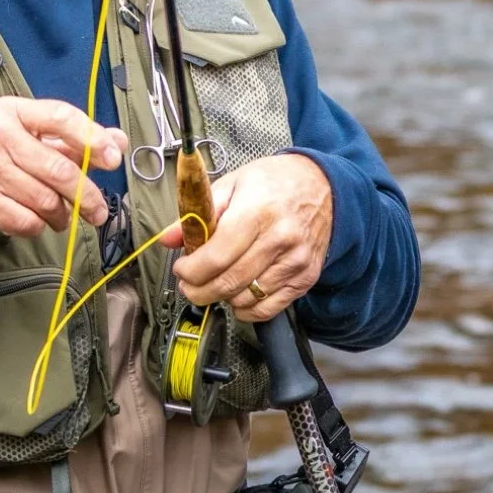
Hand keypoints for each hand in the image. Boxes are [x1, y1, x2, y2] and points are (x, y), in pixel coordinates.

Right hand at [0, 98, 126, 239]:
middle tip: (99, 211)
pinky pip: (27, 221)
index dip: (93, 138)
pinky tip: (38, 221)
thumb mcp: (30, 134)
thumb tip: (119, 141)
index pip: (61, 117)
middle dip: (87, 195)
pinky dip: (40, 226)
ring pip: (46, 200)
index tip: (113, 158)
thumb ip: (74, 138)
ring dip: (63, 215)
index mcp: (13, 111)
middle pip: (59, 170)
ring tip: (64, 216)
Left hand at [163, 152, 334, 320]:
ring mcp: (296, 261)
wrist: (324, 187)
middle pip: (228, 283)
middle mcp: (281, 238)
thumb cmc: (276, 183)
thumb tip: (168, 239)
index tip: (181, 269)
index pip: (216, 257)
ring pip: (245, 299)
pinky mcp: (305, 278)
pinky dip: (246, 309)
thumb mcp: (233, 184)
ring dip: (222, 297)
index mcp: (258, 211)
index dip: (190, 271)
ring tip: (217, 282)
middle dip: (198, 290)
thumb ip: (198, 213)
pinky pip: (268, 309)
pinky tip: (239, 293)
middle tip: (189, 284)